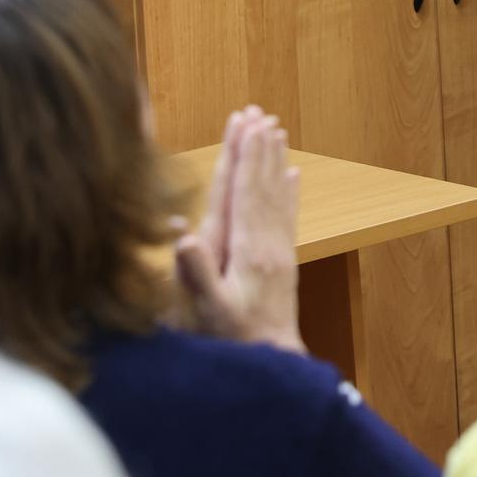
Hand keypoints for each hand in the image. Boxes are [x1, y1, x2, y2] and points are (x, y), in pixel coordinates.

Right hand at [175, 107, 304, 356]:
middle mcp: (268, 243)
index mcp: (247, 250)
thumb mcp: (209, 313)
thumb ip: (197, 275)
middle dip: (259, 147)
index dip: (244, 157)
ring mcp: (280, 250)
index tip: (244, 125)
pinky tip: (294, 173)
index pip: (244, 193)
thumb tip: (182, 236)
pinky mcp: (285, 260)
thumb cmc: (234, 342)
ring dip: (274, 160)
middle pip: (263, 184)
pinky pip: (288, 215)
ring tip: (275, 130)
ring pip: (278, 194)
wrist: (275, 363)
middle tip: (258, 112)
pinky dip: (290, 190)